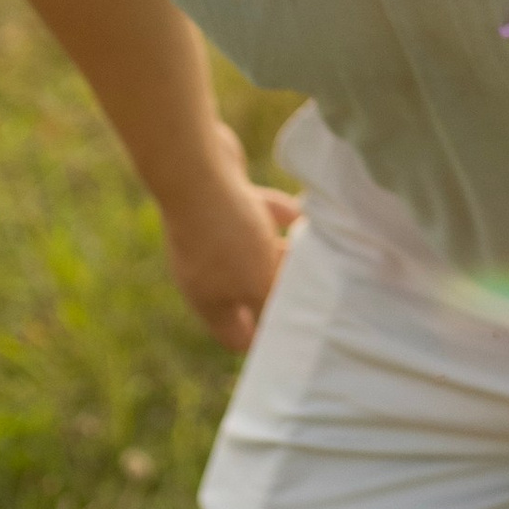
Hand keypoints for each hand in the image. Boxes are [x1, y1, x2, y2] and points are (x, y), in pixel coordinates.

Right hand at [161, 124, 300, 352]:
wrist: (195, 169)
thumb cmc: (227, 236)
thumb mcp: (258, 282)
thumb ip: (271, 307)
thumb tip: (285, 328)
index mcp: (209, 301)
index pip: (235, 336)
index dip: (264, 339)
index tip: (294, 331)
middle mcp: (205, 273)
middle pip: (248, 292)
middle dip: (279, 288)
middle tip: (311, 285)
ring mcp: (211, 236)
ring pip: (253, 252)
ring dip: (281, 249)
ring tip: (313, 248)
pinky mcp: (221, 203)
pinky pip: (254, 215)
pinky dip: (275, 214)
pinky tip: (302, 210)